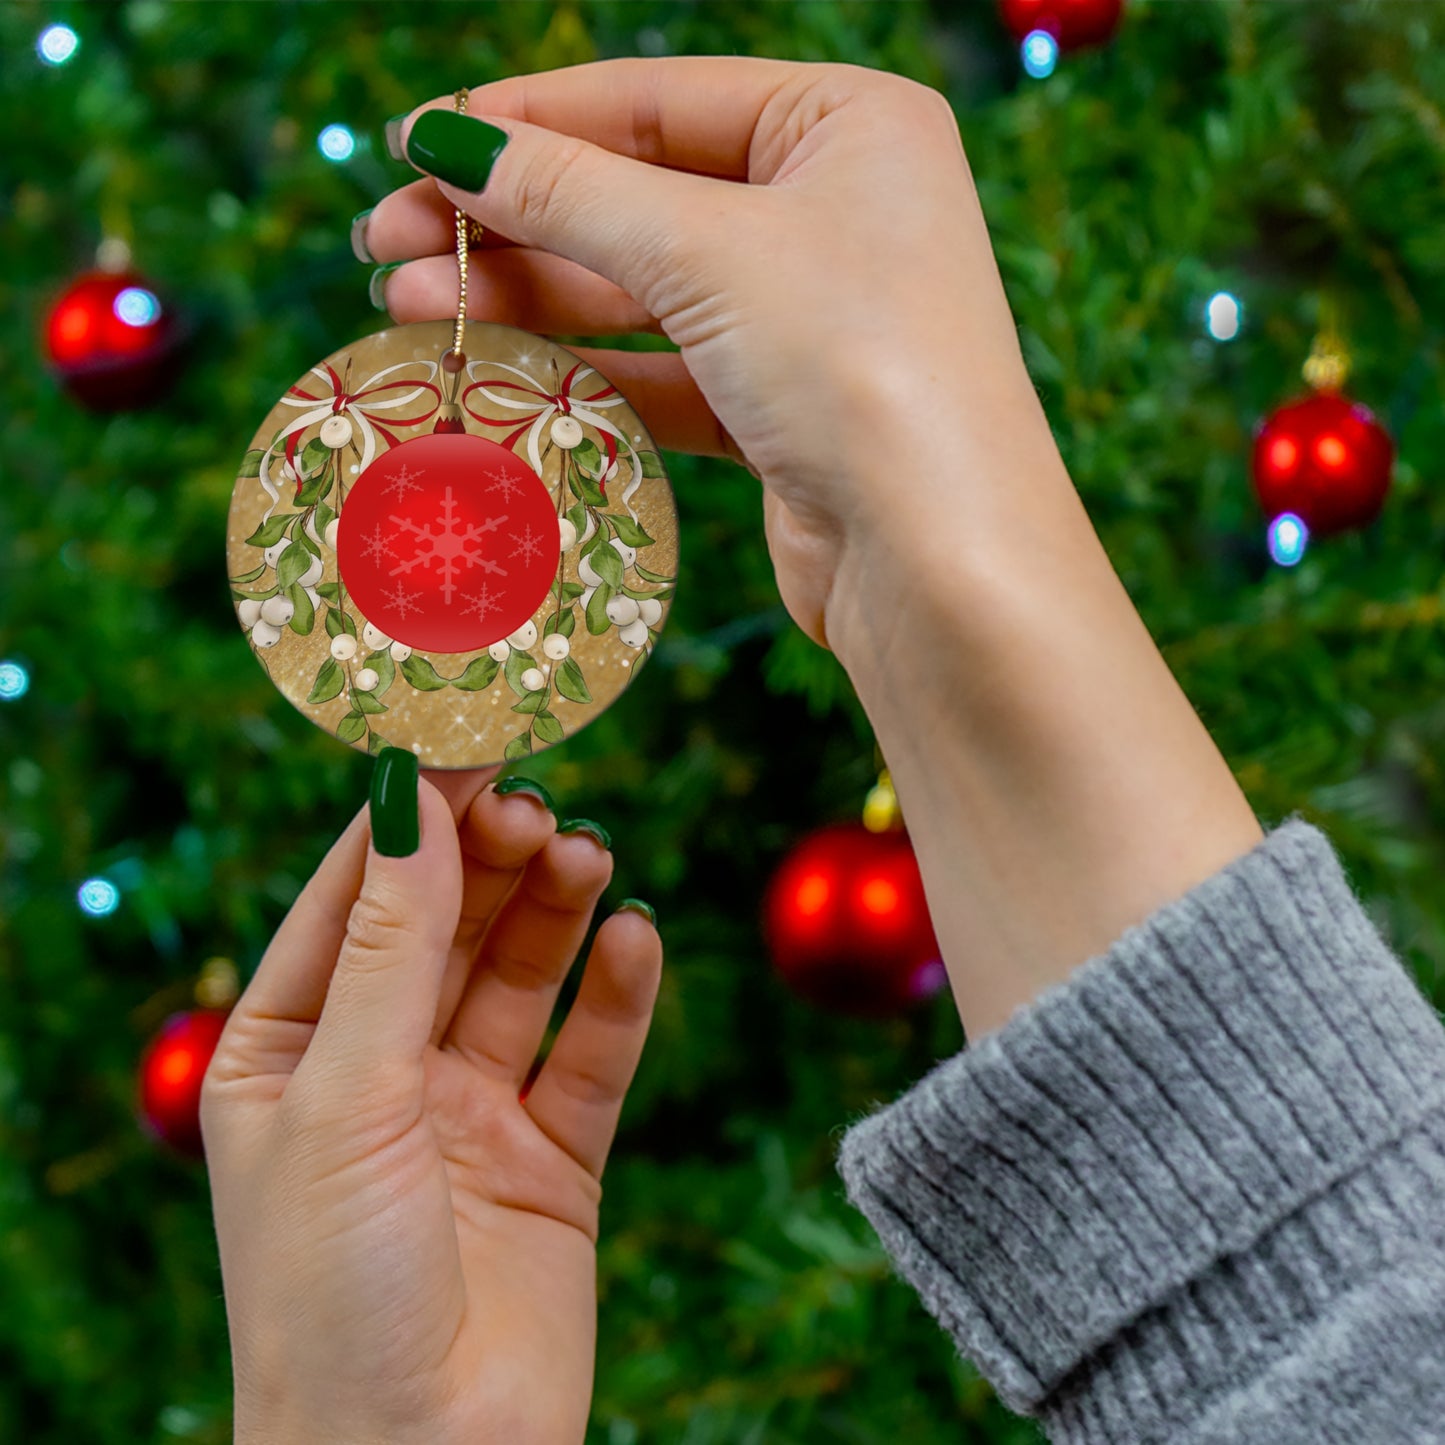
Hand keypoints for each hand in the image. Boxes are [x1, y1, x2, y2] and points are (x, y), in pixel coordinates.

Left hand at [202, 768, 661, 1444]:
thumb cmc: (331, 1293)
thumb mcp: (346, 1096)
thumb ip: (391, 945)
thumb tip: (411, 799)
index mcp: (289, 1051)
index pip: (352, 899)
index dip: (408, 820)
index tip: (467, 742)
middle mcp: (380, 1071)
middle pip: (446, 926)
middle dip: (490, 861)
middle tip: (538, 805)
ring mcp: (469, 1113)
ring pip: (521, 976)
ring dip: (555, 910)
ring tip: (588, 856)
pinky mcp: (552, 1159)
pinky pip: (591, 1055)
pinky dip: (618, 994)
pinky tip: (635, 940)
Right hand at [361, 56, 1052, 653]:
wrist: (939, 562)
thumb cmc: (856, 366)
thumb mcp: (706, 251)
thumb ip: (570, 192)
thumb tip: (447, 140)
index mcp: (847, 124)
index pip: (655, 100)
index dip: (526, 120)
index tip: (413, 142)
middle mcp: (835, 209)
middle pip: (638, 195)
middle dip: (509, 219)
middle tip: (384, 241)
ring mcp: (809, 315)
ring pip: (641, 289)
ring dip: (526, 297)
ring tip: (407, 306)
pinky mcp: (783, 409)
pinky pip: (663, 371)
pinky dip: (582, 371)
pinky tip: (492, 369)